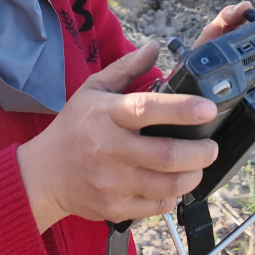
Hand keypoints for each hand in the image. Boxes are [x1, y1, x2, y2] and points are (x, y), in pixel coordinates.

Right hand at [16, 42, 219, 231]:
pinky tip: (174, 184)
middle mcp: (110, 149)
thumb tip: (154, 47)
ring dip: (192, 175)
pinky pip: (157, 206)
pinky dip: (173, 196)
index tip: (208, 108)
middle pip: (167, 154)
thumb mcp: (93, 90)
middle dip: (200, 152)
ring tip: (197, 165)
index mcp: (107, 115)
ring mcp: (112, 182)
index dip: (182, 109)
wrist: (43, 175)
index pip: (148, 109)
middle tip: (211, 146)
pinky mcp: (115, 208)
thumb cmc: (73, 128)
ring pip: (168, 184)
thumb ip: (126, 68)